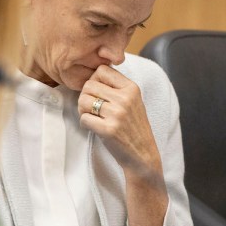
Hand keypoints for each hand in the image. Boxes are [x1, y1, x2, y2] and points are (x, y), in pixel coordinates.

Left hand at [79, 65, 162, 181]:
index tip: (98, 93)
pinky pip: (84, 118)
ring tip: (92, 117)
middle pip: (89, 85)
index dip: (94, 80)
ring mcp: (117, 114)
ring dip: (82, 110)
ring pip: (83, 100)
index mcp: (132, 88)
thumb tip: (93, 74)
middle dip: (85, 96)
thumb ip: (116, 87)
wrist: (142, 154)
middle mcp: (125, 98)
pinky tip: (94, 128)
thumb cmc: (133, 127)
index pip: (102, 70)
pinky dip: (85, 123)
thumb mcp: (132, 101)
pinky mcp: (109, 130)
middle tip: (91, 107)